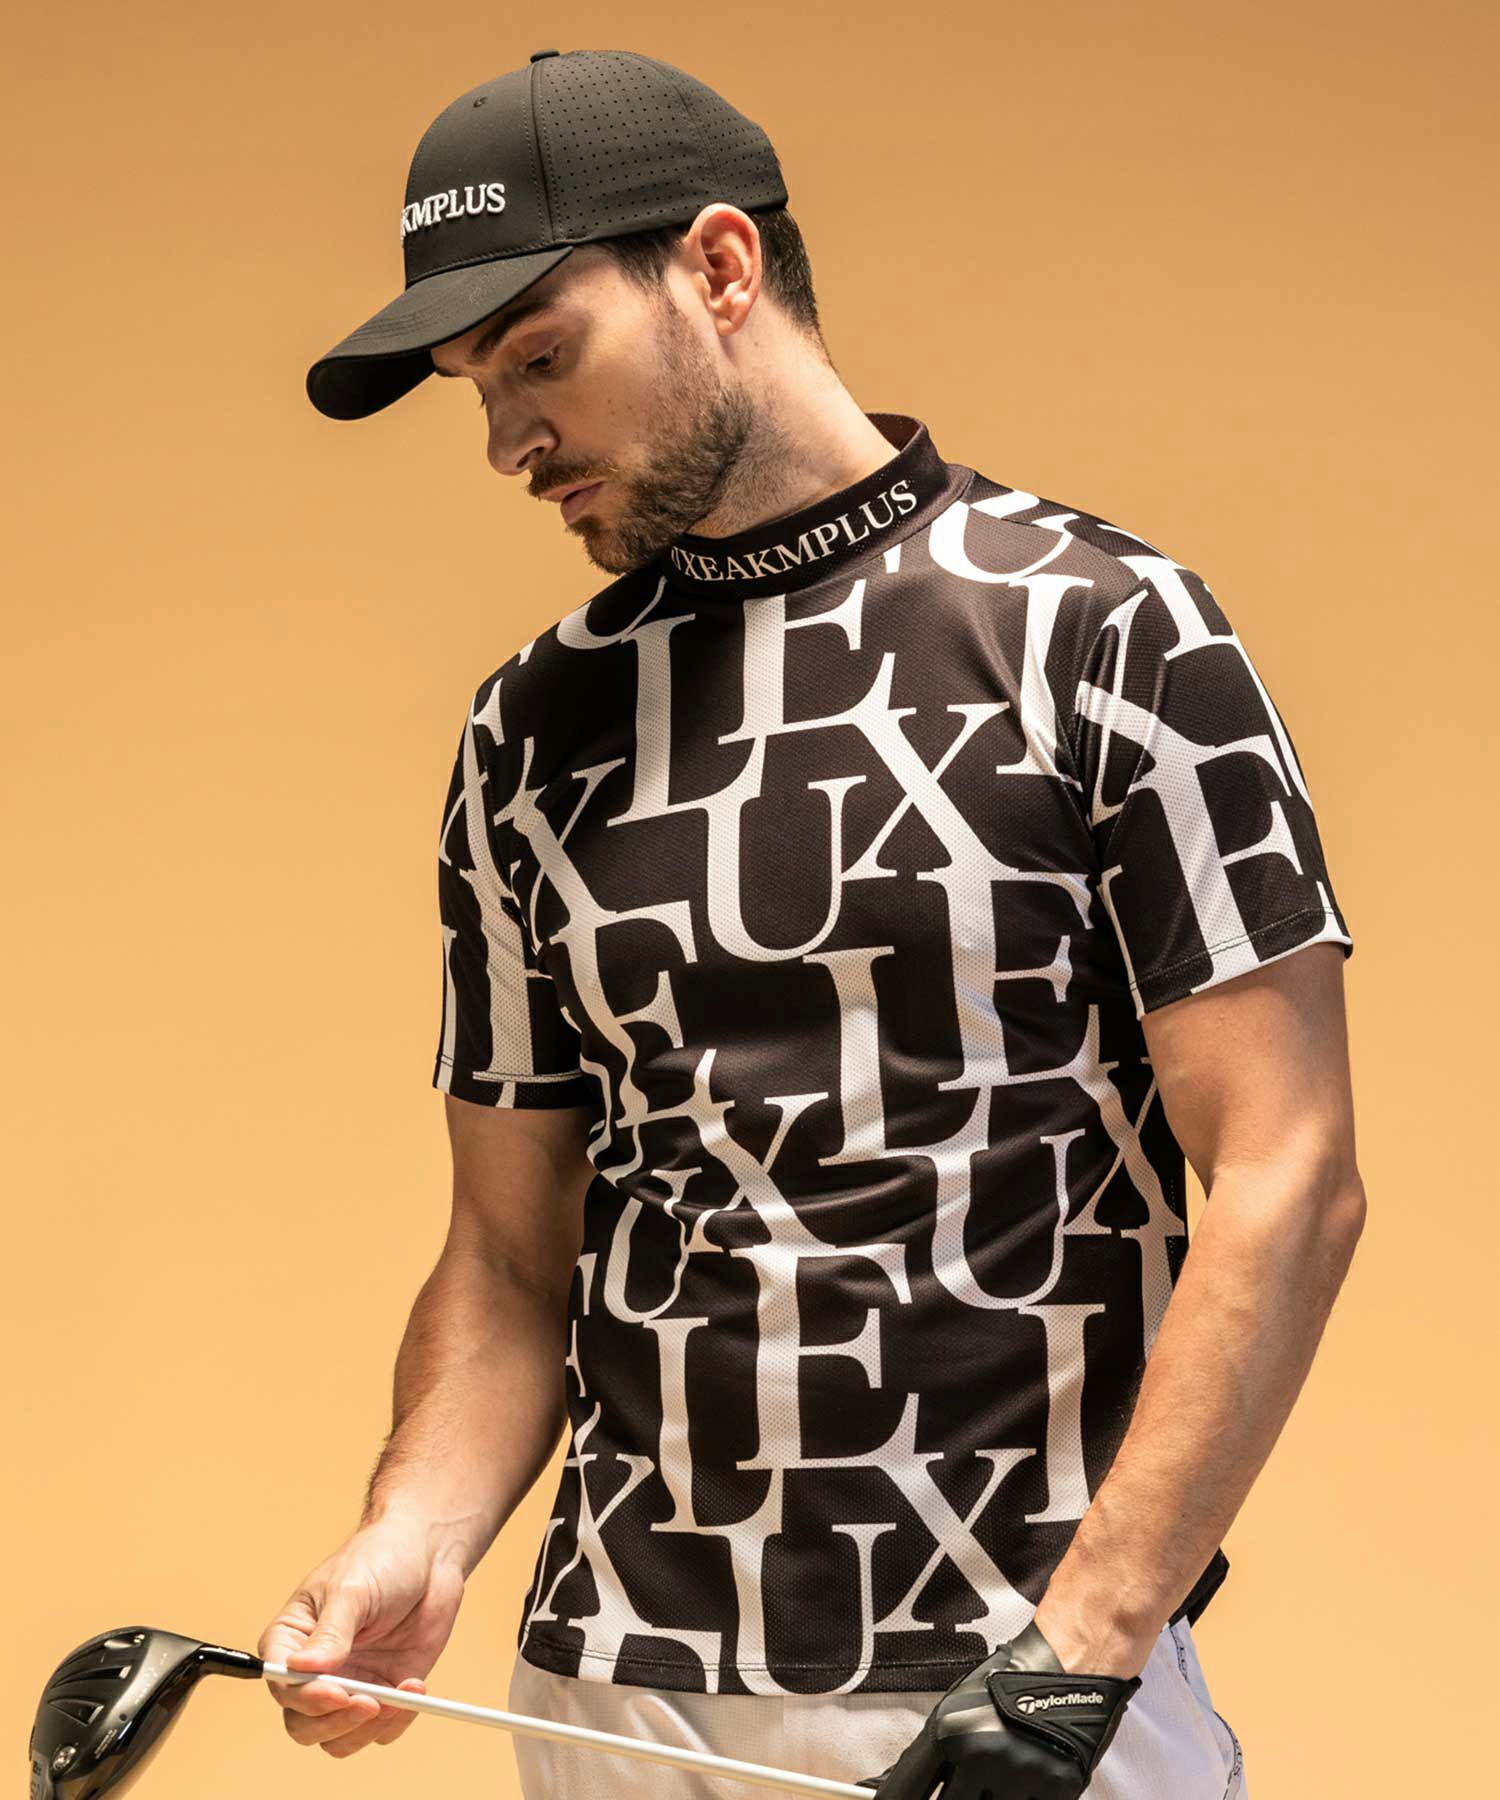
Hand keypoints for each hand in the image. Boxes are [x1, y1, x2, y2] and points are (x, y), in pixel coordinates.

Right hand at [257, 1516, 466, 1758]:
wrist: (430, 1554)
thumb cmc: (381, 1558)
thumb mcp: (353, 1589)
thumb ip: (330, 1632)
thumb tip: (300, 1668)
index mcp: (291, 1639)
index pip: (282, 1685)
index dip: (305, 1698)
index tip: (339, 1693)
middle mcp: (315, 1671)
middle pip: (303, 1725)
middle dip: (335, 1722)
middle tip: (371, 1703)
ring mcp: (349, 1684)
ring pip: (338, 1739)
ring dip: (367, 1729)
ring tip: (400, 1694)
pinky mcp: (383, 1692)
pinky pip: (381, 1732)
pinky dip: (398, 1720)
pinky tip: (415, 1686)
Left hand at [854, 1619, 1139, 1799]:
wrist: (1069, 1666)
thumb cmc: (1006, 1682)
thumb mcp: (954, 1709)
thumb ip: (925, 1756)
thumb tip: (883, 1789)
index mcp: (948, 1732)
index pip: (906, 1793)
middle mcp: (980, 1756)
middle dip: (954, 1798)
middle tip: (967, 1783)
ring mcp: (1019, 1777)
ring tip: (995, 1777)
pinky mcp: (1056, 1791)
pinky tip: (1020, 1785)